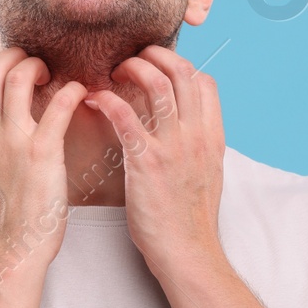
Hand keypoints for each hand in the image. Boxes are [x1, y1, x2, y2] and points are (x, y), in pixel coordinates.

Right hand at [0, 48, 86, 283]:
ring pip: (18, 76)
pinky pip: (58, 104)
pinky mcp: (41, 153)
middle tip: (35, 65)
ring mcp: (11, 142)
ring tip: (54, 75)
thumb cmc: (3, 219)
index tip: (11, 78)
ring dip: (39, 66)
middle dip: (14, 55)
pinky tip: (81, 94)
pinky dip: (72, 91)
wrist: (13, 251)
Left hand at [84, 45, 225, 273]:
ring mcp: (174, 146)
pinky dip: (107, 99)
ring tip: (115, 71)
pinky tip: (95, 100)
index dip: (182, 68)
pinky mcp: (147, 161)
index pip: (205, 83)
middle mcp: (197, 135)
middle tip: (133, 59)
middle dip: (156, 55)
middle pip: (183, 72)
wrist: (187, 252)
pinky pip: (125, 115)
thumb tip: (185, 130)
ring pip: (158, 84)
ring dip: (133, 68)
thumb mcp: (206, 175)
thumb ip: (198, 147)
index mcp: (212, 137)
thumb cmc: (189, 219)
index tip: (160, 71)